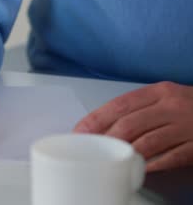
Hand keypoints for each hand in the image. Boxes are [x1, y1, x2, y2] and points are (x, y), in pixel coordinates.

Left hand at [74, 81, 192, 170]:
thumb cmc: (191, 106)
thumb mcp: (166, 98)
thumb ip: (139, 108)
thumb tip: (103, 125)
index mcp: (159, 92)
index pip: (120, 105)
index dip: (97, 119)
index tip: (80, 131)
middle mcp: (172, 106)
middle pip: (130, 124)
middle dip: (105, 139)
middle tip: (90, 150)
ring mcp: (187, 125)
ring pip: (148, 142)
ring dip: (126, 153)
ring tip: (110, 159)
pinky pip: (172, 157)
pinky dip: (154, 164)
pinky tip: (142, 168)